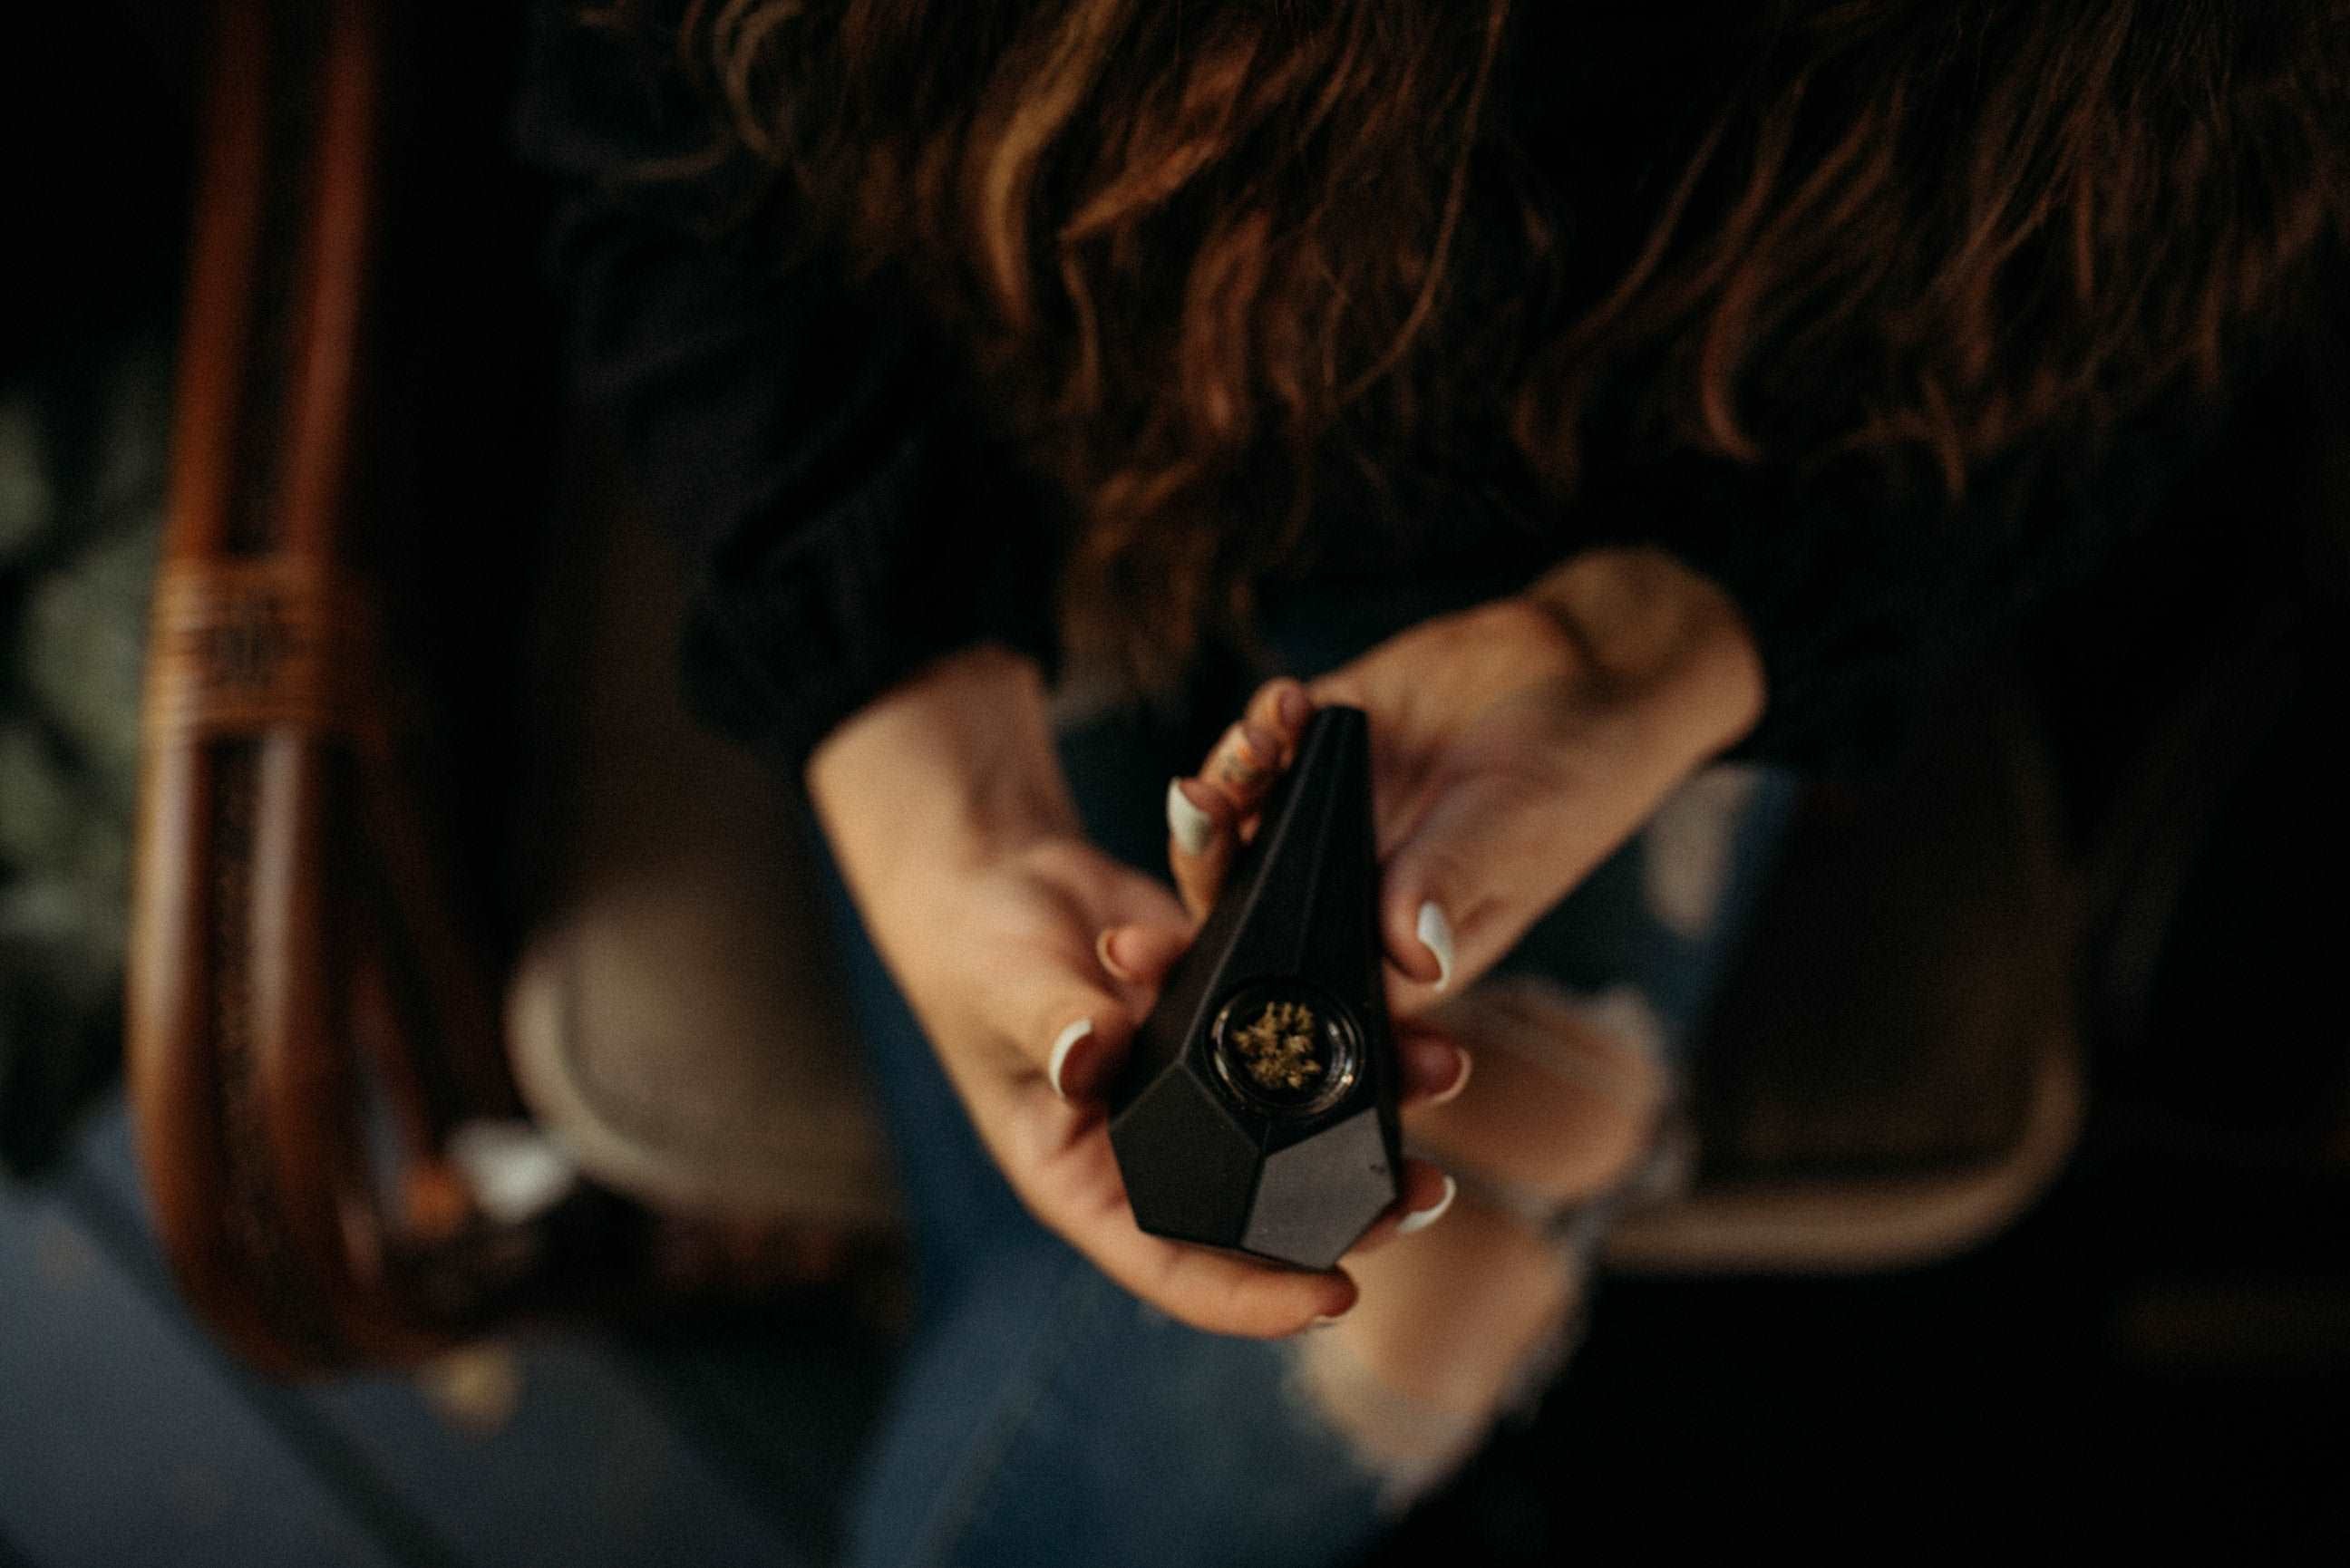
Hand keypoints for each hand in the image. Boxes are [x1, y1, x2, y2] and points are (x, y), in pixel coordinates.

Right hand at [806, 647, 1457, 1338]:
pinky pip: (1299, 1038)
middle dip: (1349, 1207)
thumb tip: (1089, 1054)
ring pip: (1299, 1122)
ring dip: (1373, 1102)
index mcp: (1090, 1179)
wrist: (999, 875)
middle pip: (1263, 1210)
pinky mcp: (1230, 1024)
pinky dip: (1345, 1021)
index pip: (1177, 1270)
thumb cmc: (975, 955)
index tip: (1337, 1300)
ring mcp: (1200, 1090)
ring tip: (1442, 1070)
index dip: (1257, 1300)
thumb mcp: (1003, 989)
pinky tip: (1391, 997)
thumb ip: (1049, 1023)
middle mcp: (1155, 1151)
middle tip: (1425, 1190)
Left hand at [1151, 546, 1765, 1017]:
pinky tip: (1287, 706)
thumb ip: (1453, 885)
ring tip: (1226, 773)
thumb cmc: (1578, 776)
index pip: (1295, 999)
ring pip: (1232, 839)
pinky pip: (1259, 756)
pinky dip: (1256, 734)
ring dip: (1215, 809)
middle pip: (1237, 922)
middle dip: (1183, 918)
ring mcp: (1322, 823)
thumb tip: (1411, 955)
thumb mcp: (1519, 833)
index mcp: (1394, 956)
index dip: (1221, 999)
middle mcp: (1344, 898)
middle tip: (1135, 921)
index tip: (1154, 975)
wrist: (1588, 669)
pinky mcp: (1315, 749)